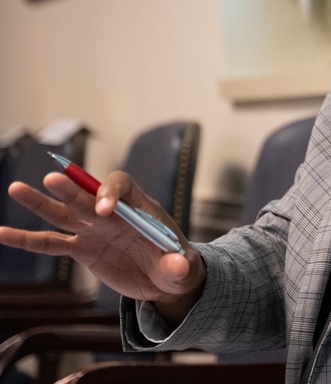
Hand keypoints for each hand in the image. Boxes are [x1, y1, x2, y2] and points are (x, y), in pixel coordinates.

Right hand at [0, 171, 205, 325]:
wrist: (164, 280)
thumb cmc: (178, 266)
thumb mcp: (183, 269)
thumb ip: (179, 266)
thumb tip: (180, 267)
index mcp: (140, 209)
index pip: (123, 188)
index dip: (111, 194)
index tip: (104, 211)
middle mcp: (112, 214)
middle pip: (88, 195)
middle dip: (72, 188)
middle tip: (53, 180)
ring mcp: (94, 230)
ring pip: (63, 213)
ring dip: (40, 202)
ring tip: (15, 189)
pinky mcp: (82, 249)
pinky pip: (50, 244)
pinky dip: (27, 240)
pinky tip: (3, 233)